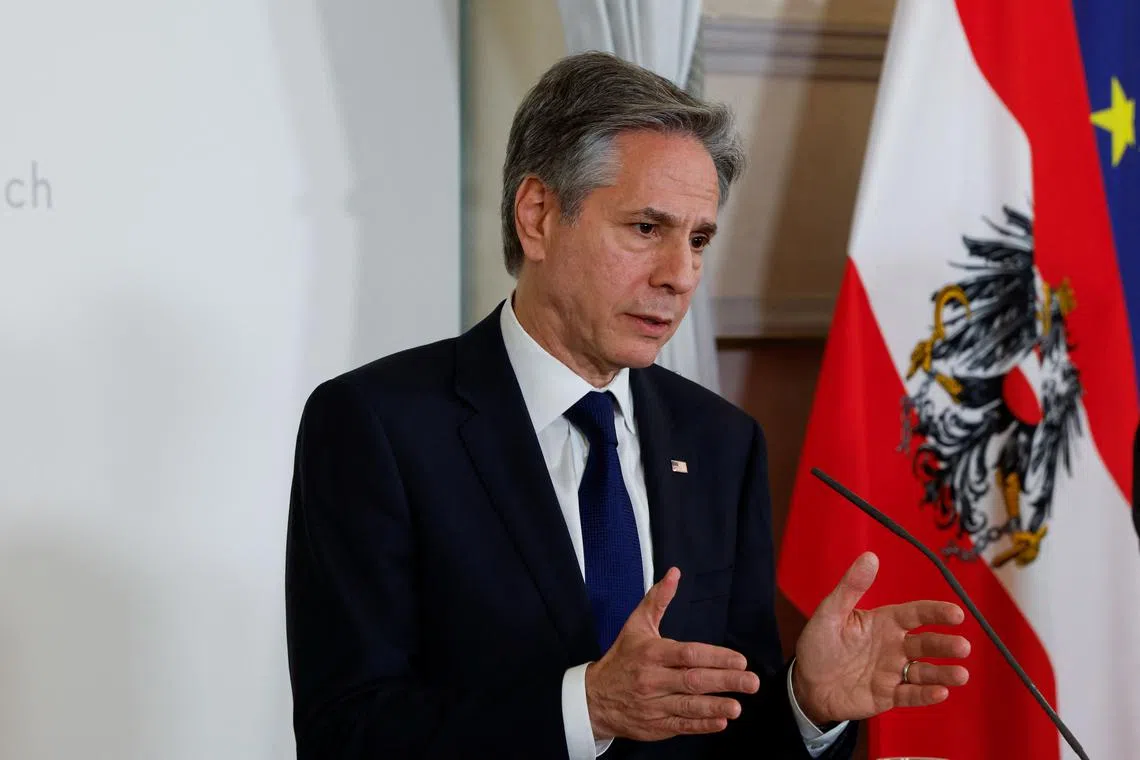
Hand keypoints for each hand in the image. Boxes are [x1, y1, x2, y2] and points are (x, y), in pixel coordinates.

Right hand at [585, 567, 760, 741]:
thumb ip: (658, 599)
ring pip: (688, 706)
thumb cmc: (622, 657)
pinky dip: (701, 725)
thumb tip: (675, 573)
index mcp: (651, 653)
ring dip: (715, 706)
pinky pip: (681, 725)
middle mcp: (652, 679)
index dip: (715, 657)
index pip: (687, 654)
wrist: (593, 698)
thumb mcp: (636, 625)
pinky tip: (720, 722)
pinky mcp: (655, 726)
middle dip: (725, 681)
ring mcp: (653, 705)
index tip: (739, 660)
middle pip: (693, 680)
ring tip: (738, 706)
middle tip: (751, 681)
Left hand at [792, 552, 970, 724]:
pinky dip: (925, 695)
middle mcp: (894, 646)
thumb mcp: (830, 612)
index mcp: (884, 622)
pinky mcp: (887, 695)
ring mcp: (892, 672)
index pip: (916, 614)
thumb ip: (851, 587)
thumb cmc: (819, 644)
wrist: (806, 682)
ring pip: (924, 672)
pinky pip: (910, 695)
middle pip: (926, 644)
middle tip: (963, 646)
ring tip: (961, 674)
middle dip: (945, 645)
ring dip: (944, 673)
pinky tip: (940, 692)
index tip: (956, 613)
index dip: (936, 612)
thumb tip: (870, 556)